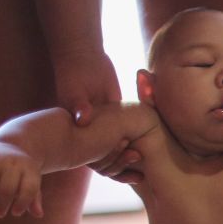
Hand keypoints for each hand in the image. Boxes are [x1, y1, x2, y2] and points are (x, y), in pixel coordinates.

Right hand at [0, 142, 44, 217]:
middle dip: (2, 205)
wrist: (9, 145)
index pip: (28, 189)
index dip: (22, 203)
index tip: (16, 213)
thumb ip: (34, 198)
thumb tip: (38, 214)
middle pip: (6, 189)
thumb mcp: (32, 181)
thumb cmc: (21, 172)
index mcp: (28, 169)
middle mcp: (10, 162)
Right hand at [51, 50, 143, 182]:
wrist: (84, 59)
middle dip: (120, 164)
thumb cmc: (76, 73)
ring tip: (142, 157)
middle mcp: (91, 135)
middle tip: (137, 157)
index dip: (106, 164)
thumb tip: (82, 120)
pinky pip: (126, 138)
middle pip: (105, 160)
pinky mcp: (117, 121)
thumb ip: (79, 105)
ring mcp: (104, 129)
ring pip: (116, 153)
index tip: (122, 163)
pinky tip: (146, 151)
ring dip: (127, 157)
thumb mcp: (76, 90)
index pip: (91, 158)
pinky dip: (134, 145)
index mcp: (78, 133)